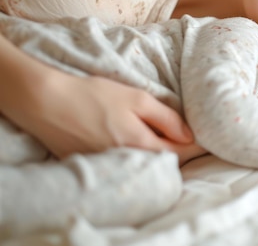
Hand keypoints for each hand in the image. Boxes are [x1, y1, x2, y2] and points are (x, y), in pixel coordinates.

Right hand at [5, 69, 195, 158]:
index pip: (179, 153)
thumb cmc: (93, 95)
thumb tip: (189, 135)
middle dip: (182, 151)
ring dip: (161, 153)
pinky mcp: (95, 164)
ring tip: (172, 138)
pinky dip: (139, 154)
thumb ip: (166, 118)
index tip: (210, 137)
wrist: (46, 102)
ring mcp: (110, 165)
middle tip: (195, 138)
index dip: (197, 146)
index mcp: (141, 145)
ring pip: (145, 163)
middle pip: (164, 162)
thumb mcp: (137, 99)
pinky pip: (126, 163)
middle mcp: (127, 161)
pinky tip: (140, 140)